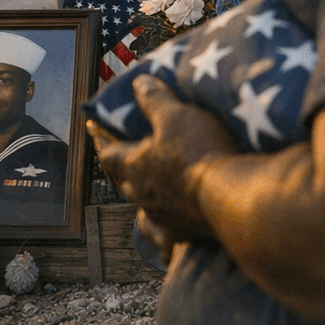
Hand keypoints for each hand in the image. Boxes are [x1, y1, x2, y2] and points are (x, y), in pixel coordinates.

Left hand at [85, 75, 238, 243]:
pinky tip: (168, 240)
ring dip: (145, 193)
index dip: (101, 138)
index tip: (92, 127)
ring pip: (144, 205)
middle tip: (125, 154)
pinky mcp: (184, 231)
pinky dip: (164, 233)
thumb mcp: (176, 115)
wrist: (231, 198)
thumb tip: (139, 84)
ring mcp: (163, 216)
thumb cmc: (199, 153)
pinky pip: (166, 235)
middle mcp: (142, 195)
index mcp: (134, 167)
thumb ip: (155, 100)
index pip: (107, 153)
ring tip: (150, 185)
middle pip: (124, 180)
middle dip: (123, 166)